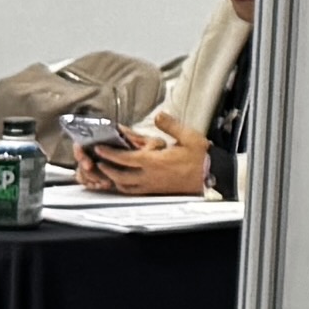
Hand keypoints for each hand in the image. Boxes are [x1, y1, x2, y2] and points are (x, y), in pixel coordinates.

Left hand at [84, 123, 202, 196]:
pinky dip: (124, 187)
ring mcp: (152, 186)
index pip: (126, 158)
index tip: (100, 148)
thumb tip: (158, 116)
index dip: (110, 154)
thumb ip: (171, 126)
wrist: (210, 176)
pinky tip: (123, 181)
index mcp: (156, 162)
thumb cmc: (200, 158)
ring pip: (125, 187)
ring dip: (113, 179)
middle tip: (98, 161)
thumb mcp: (189, 137)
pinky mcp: (156, 191)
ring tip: (107, 171)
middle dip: (106, 169)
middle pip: (120, 176)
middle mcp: (150, 176)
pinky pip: (134, 192)